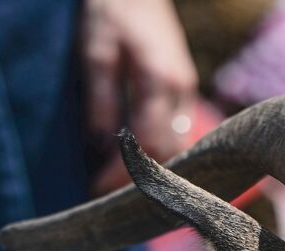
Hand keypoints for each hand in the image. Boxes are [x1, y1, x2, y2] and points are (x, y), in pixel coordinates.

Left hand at [81, 0, 198, 194]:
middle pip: (169, 155)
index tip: (99, 189)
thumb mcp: (97, 49)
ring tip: (124, 186)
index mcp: (160, 80)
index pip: (150, 144)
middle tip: (109, 196)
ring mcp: (187, 93)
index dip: (126, 173)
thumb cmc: (112, 9)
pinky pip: (179, 137)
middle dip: (141, 180)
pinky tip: (143, 166)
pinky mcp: (184, 92)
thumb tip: (101, 146)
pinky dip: (162, 156)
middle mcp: (181, 91)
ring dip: (155, 172)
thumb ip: (101, 98)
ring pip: (179, 150)